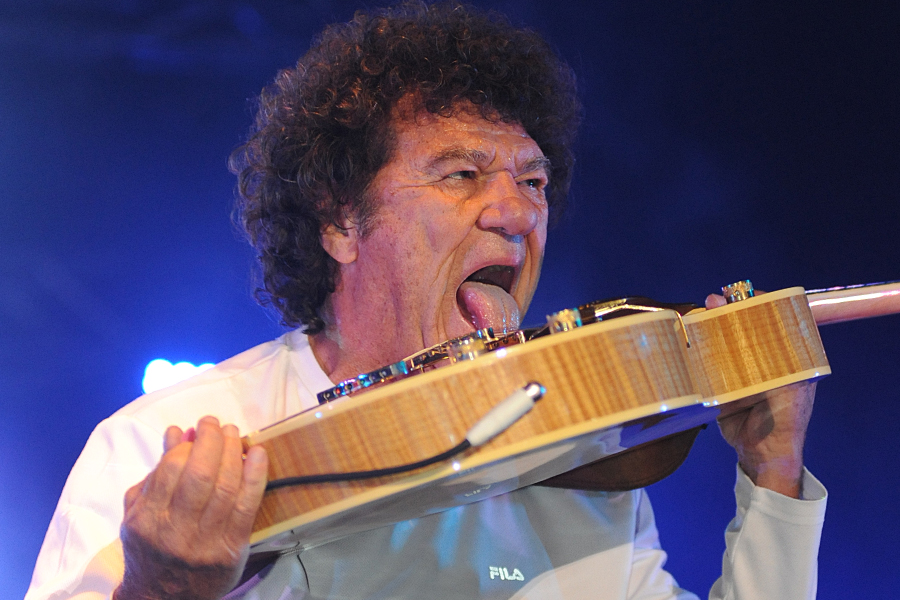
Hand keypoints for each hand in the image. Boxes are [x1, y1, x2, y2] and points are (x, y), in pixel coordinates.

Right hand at [115, 416, 268, 599]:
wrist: (163, 599)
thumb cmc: (151, 549)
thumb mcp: (138, 513)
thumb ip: (155, 473)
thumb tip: (177, 433)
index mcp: (148, 520)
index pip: (171, 470)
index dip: (186, 445)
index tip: (195, 432)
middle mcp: (175, 531)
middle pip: (200, 475)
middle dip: (211, 441)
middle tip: (215, 424)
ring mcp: (205, 542)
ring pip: (225, 487)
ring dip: (233, 452)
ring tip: (234, 432)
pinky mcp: (231, 549)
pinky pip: (247, 506)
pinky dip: (255, 475)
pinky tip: (257, 453)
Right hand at [705, 294, 815, 498]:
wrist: (763, 455)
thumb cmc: (784, 422)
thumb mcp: (789, 388)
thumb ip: (778, 363)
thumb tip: (766, 333)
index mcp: (786, 358)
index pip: (772, 321)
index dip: (756, 305)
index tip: (740, 295)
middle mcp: (762, 361)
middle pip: (743, 328)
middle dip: (727, 312)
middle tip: (712, 302)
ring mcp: (740, 373)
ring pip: (723, 343)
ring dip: (709, 328)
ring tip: (698, 314)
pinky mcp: (720, 386)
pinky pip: (707, 364)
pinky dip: (697, 351)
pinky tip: (688, 339)